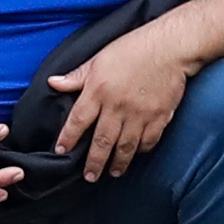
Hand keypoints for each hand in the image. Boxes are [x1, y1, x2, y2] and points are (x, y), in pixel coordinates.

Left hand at [52, 28, 188, 179]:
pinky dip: (140, 151)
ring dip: (118, 162)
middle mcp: (117, 106)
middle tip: (89, 176)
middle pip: (102, 141)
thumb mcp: (99, 58)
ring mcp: (139, 114)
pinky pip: (148, 141)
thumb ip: (77, 76)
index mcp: (98, 90)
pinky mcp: (159, 117)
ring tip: (112, 173)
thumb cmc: (132, 48)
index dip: (68, 137)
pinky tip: (136, 155)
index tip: (61, 150)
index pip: (78, 120)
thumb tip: (53, 83)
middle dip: (94, 162)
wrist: (170, 47)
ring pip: (125, 146)